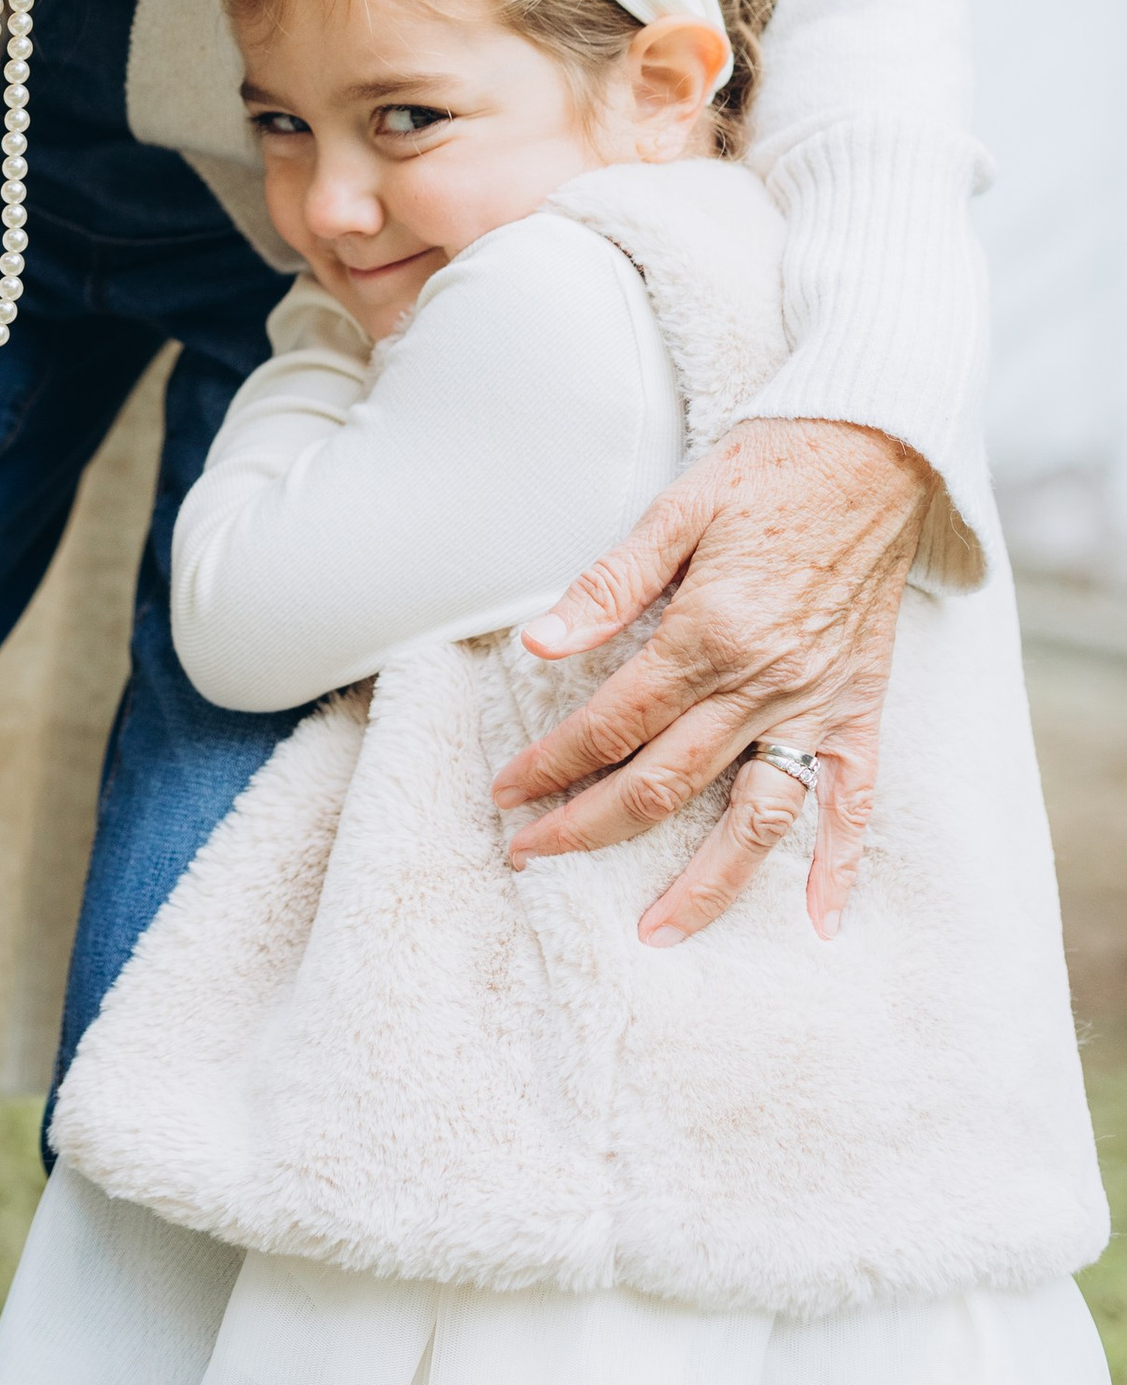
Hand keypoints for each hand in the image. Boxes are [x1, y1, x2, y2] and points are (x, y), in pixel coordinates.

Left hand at [491, 417, 935, 946]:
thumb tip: (539, 644)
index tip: (508, 792)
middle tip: (532, 856)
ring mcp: (817, 706)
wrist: (875, 452)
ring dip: (704, 882)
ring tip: (655, 932)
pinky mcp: (861, 710)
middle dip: (590, 827)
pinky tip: (817, 920)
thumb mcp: (676, 510)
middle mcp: (764, 685)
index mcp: (708, 634)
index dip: (552, 764)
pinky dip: (839, 867)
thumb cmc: (767, 470)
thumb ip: (608, 585)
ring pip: (754, 818)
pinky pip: (854, 804)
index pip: (611, 725)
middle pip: (665, 782)